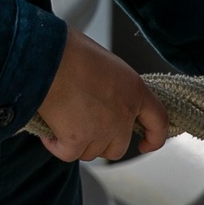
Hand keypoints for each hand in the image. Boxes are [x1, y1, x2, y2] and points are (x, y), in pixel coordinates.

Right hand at [37, 27, 169, 162]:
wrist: (46, 56)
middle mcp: (122, 114)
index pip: (158, 122)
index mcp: (134, 90)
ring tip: (61, 123)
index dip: (154, 138)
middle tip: (84, 128)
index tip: (144, 145)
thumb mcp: (105, 63)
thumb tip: (101, 96)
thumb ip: (112, 86)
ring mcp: (101, 130)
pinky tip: (49, 133)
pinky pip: (68, 154)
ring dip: (77, 143)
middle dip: (101, 142)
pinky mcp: (76, 139)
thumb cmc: (70, 50)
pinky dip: (56, 146)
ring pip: (91, 152)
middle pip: (118, 147)